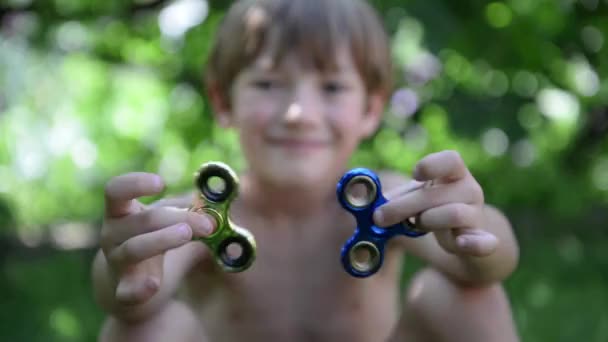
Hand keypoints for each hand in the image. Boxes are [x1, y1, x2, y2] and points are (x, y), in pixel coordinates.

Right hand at [101, 172, 214, 305]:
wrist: (128, 283)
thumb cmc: (149, 239)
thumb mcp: (164, 219)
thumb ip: (186, 208)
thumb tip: (215, 198)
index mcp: (121, 212)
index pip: (116, 190)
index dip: (135, 183)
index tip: (161, 183)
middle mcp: (113, 234)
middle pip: (142, 220)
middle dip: (178, 218)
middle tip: (207, 223)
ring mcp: (117, 263)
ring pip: (135, 249)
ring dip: (163, 240)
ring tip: (187, 234)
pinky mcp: (123, 291)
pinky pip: (127, 291)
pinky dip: (139, 288)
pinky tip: (154, 284)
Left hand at [373, 151, 497, 256]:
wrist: (464, 238)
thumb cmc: (433, 210)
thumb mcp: (415, 199)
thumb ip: (392, 199)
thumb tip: (361, 201)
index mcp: (454, 174)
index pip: (451, 160)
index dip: (432, 165)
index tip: (414, 174)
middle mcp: (470, 190)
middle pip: (436, 193)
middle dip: (402, 206)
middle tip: (379, 217)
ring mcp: (476, 215)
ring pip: (453, 214)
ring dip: (426, 221)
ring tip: (416, 225)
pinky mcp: (480, 241)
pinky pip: (483, 242)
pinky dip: (473, 243)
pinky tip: (460, 243)